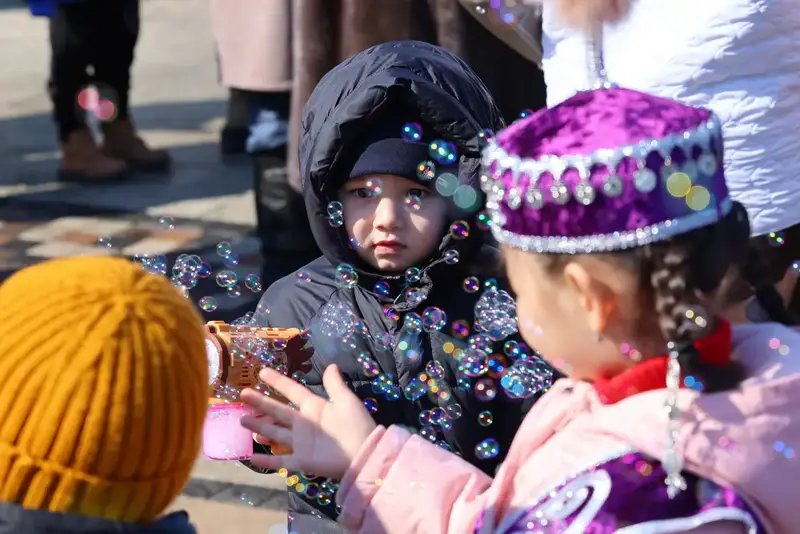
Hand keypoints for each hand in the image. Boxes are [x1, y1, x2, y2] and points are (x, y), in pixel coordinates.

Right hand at [240, 364, 376, 478]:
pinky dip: (266, 460)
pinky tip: (250, 456)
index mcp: (314, 407)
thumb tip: (331, 364)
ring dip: (259, 427)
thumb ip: (335, 385)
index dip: (278, 382)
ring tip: (242, 420)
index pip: (292, 391)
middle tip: (242, 394)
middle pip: (277, 410)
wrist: (365, 454)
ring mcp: (301, 442)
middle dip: (260, 403)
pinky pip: (281, 460)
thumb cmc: (358, 426)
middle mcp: (304, 423)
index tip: (262, 371)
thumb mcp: (347, 401)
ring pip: (274, 433)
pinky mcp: (302, 460)